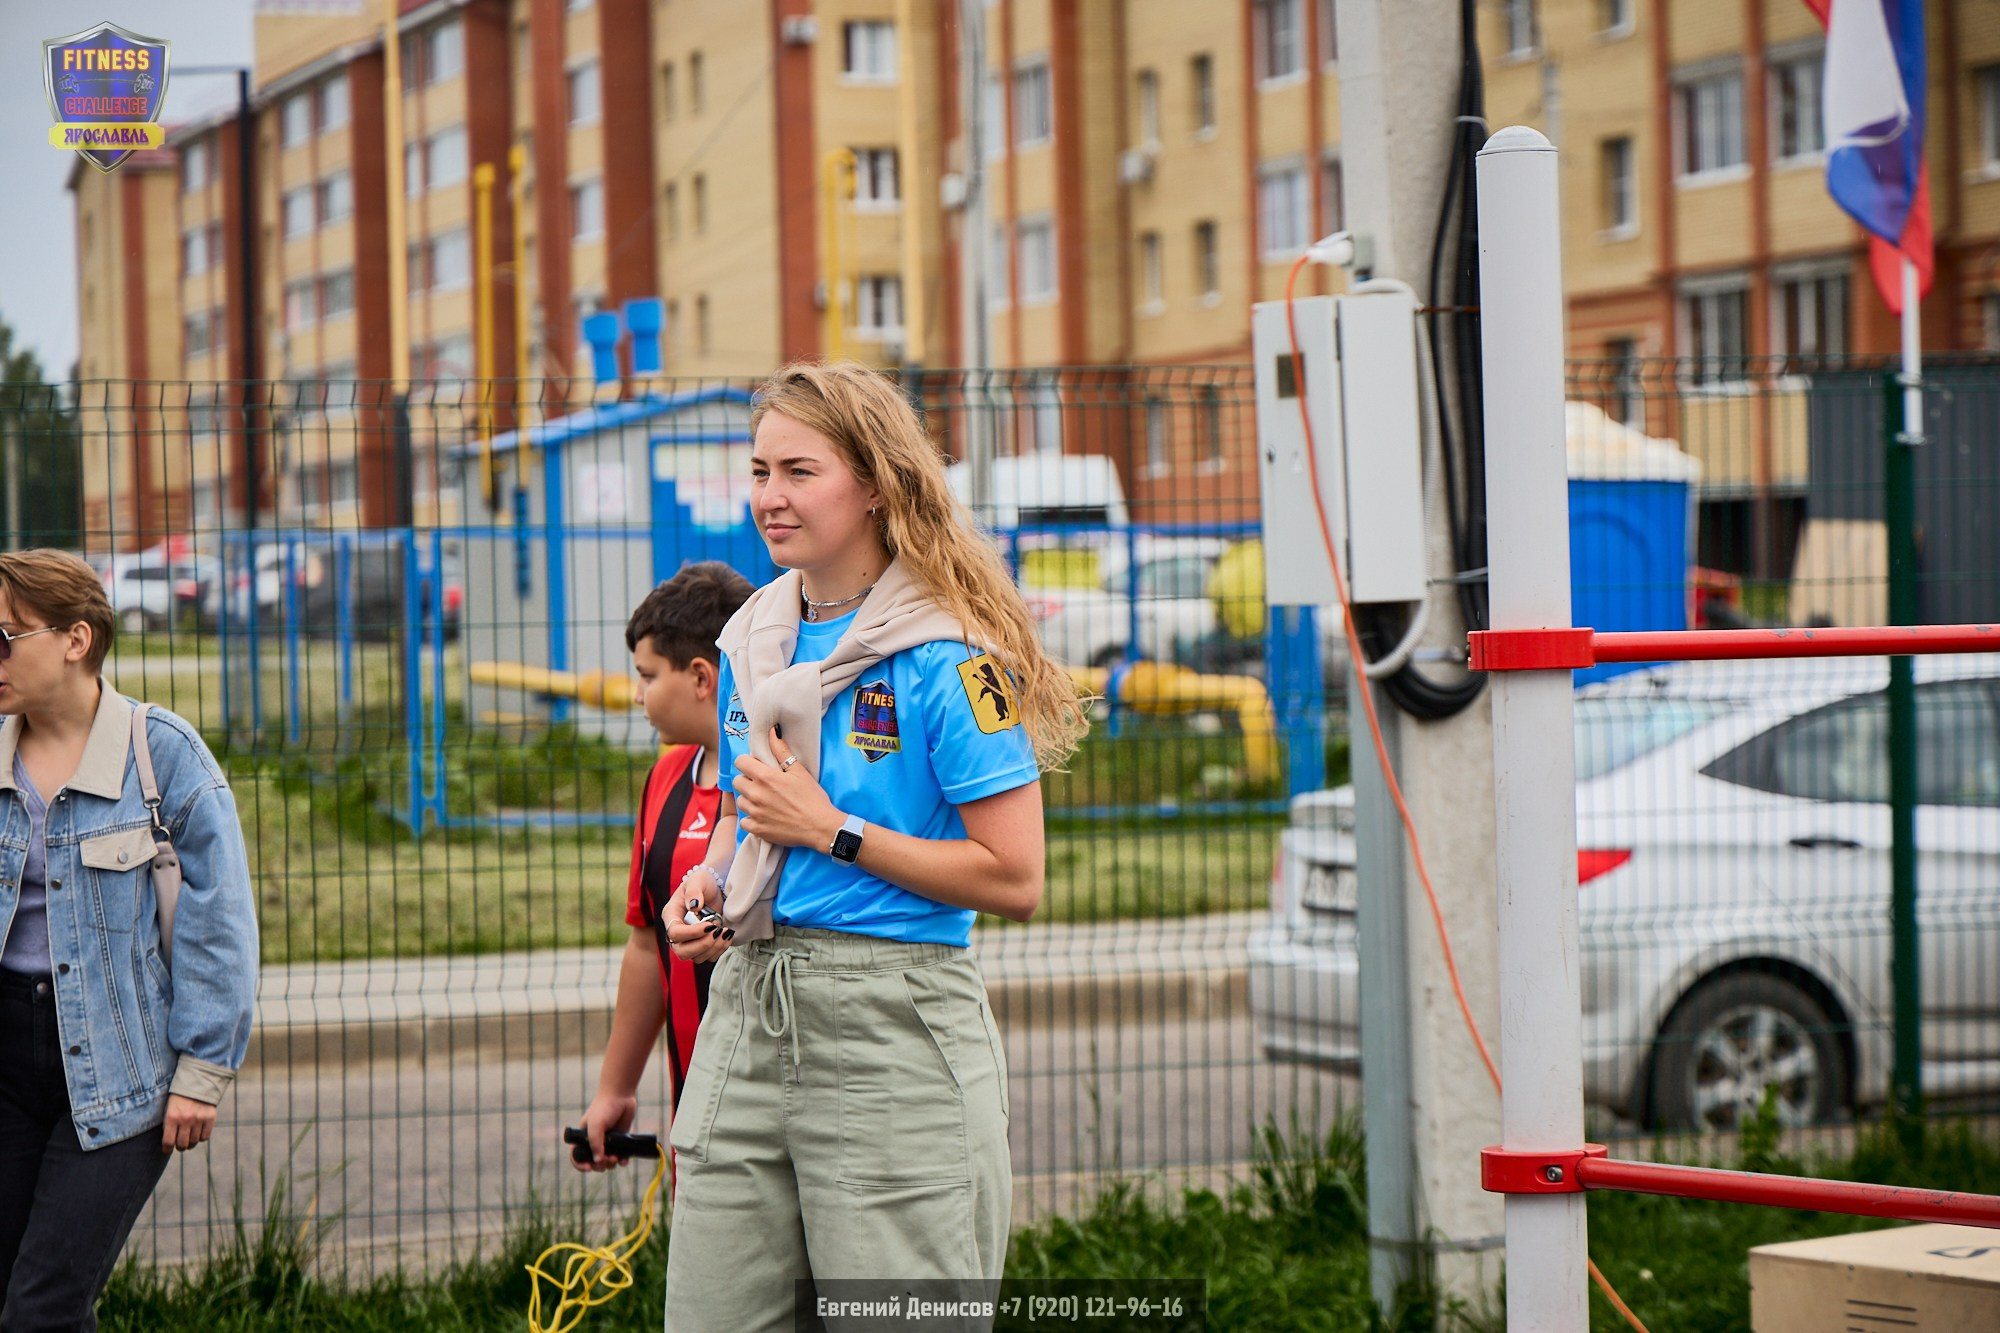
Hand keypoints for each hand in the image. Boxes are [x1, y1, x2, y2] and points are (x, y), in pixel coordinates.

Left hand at [161, 1093, 215, 1153]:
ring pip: (194, 1141)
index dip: (167, 1149)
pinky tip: (198, 1134)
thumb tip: (170, 1142)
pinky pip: (205, 1136)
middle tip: (180, 1145)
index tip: (167, 1150)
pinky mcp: (210, 1118)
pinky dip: (201, 1138)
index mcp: (172, 1117)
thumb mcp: (169, 1109)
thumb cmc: (179, 1098)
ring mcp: (199, 1119)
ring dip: (190, 1144)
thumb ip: (169, 1124)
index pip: (168, 1141)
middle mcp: (185, 1119)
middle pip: (182, 1144)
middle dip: (180, 1147)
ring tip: (189, 1141)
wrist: (197, 1083)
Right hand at [576, 1092, 637, 1171]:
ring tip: (616, 1158)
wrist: (621, 1096)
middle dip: (600, 1165)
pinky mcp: (620, 1140)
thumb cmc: (604, 1108)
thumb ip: (595, 1144)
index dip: (580, 1164)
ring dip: (611, 1164)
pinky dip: (622, 1161)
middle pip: (593, 1161)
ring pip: (607, 1161)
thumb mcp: (596, 1126)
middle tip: (607, 1160)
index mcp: (582, 1137)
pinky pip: (620, 1156)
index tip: (589, 1168)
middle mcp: (594, 1141)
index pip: (576, 1156)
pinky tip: (624, 1161)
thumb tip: (598, 1161)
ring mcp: (607, 1142)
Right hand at [666, 865, 732, 962]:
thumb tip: (694, 906)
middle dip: (702, 945)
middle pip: (682, 952)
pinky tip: (727, 936)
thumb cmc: (702, 882)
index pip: (674, 933)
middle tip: (717, 931)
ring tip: (725, 932)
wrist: (714, 887)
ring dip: (713, 948)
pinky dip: (720, 950)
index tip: (710, 925)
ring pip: (696, 958)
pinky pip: (708, 957)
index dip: (692, 933)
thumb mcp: (698, 880)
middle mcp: (678, 932)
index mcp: (671, 916)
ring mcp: (689, 941)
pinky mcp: (702, 946)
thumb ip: (694, 891)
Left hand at [733, 729, 840, 851]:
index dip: (748, 762)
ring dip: (749, 800)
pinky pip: (744, 821)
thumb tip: (772, 732)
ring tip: (764, 801)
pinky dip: (751, 819)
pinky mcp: (757, 829)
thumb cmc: (812, 798)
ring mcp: (755, 813)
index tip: (757, 767)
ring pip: (740, 801)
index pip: (740, 762)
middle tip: (762, 784)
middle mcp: (756, 794)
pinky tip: (764, 816)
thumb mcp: (799, 771)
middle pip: (737, 781)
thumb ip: (782, 751)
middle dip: (747, 780)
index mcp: (765, 777)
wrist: (820, 827)